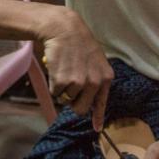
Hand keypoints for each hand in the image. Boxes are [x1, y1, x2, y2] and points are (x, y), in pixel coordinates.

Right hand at [41, 8, 112, 130]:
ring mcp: (79, 83)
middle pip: (81, 108)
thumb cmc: (78, 43)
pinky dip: (53, 85)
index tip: (97, 129)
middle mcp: (94, 82)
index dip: (97, 118)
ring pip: (66, 100)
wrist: (63, 29)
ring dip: (62, 90)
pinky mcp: (63, 81)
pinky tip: (56, 69)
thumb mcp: (95, 60)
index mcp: (105, 77)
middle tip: (68, 88)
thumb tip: (90, 102)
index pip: (101, 103)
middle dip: (73, 102)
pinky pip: (55, 93)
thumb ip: (95, 79)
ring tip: (63, 71)